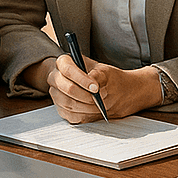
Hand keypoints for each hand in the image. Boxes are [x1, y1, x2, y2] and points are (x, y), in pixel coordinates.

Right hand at [46, 54, 161, 122]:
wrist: (118, 91)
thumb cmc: (114, 80)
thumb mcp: (109, 73)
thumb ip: (99, 75)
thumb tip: (93, 81)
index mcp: (67, 62)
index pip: (65, 66)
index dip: (79, 76)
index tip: (95, 85)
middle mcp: (59, 77)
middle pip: (62, 86)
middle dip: (81, 94)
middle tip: (97, 99)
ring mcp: (59, 94)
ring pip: (64, 102)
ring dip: (83, 106)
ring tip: (99, 106)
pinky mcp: (63, 109)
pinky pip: (68, 115)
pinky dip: (80, 115)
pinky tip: (93, 112)